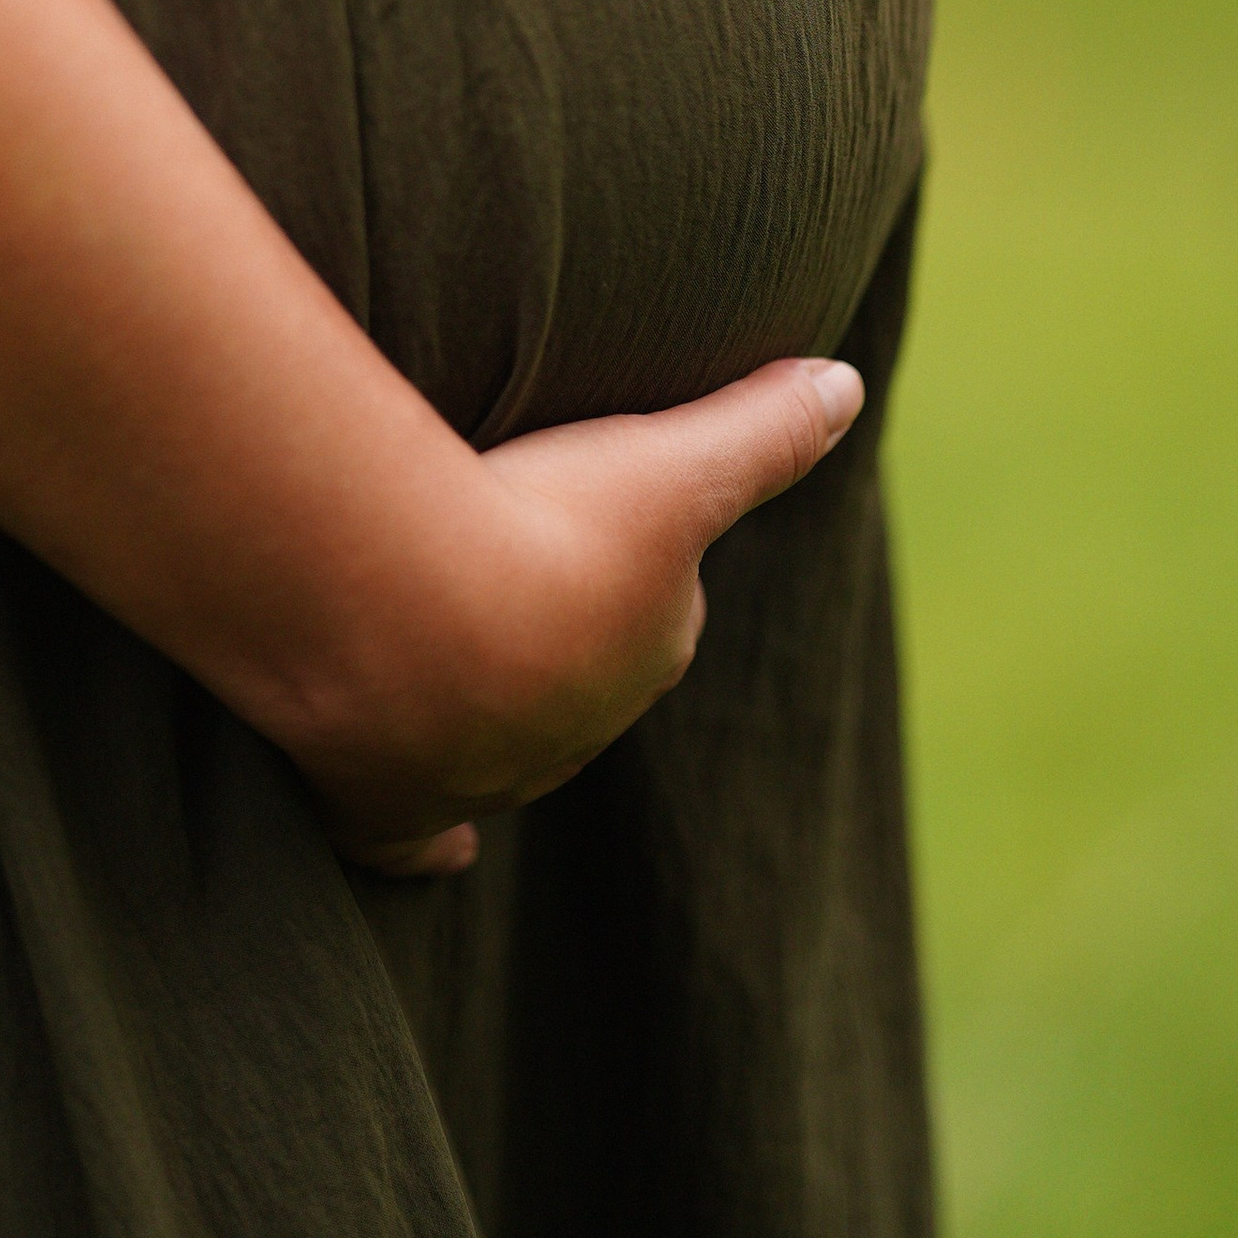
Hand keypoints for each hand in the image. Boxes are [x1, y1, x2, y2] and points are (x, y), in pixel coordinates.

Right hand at [288, 353, 864, 877]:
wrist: (416, 624)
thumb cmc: (548, 530)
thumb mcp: (676, 462)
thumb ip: (766, 427)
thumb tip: (846, 383)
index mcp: (645, 649)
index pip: (656, 610)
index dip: (628, 564)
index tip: (591, 522)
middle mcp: (576, 728)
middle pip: (577, 677)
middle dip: (556, 634)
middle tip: (511, 575)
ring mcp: (484, 779)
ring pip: (502, 747)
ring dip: (487, 707)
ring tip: (456, 658)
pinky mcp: (391, 813)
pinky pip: (417, 845)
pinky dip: (434, 848)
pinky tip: (452, 853)